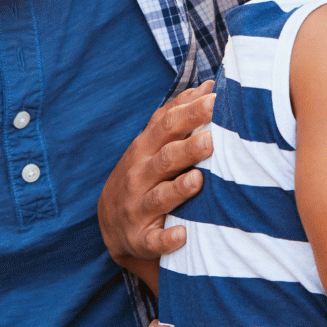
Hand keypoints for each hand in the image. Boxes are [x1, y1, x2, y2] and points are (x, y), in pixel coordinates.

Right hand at [98, 81, 216, 285]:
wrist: (111, 222)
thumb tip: (207, 86)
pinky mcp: (141, 238)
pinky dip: (167, 239)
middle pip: (165, 158)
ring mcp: (139, 207)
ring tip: (198, 180)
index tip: (215, 100)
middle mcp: (140, 175)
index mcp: (146, 148)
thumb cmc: (143, 172)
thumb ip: (177, 114)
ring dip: (179, 189)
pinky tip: (182, 235)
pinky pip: (154, 240)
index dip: (190, 113)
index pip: (167, 126)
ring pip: (160, 197)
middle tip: (212, 138)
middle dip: (188, 148)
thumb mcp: (153, 142)